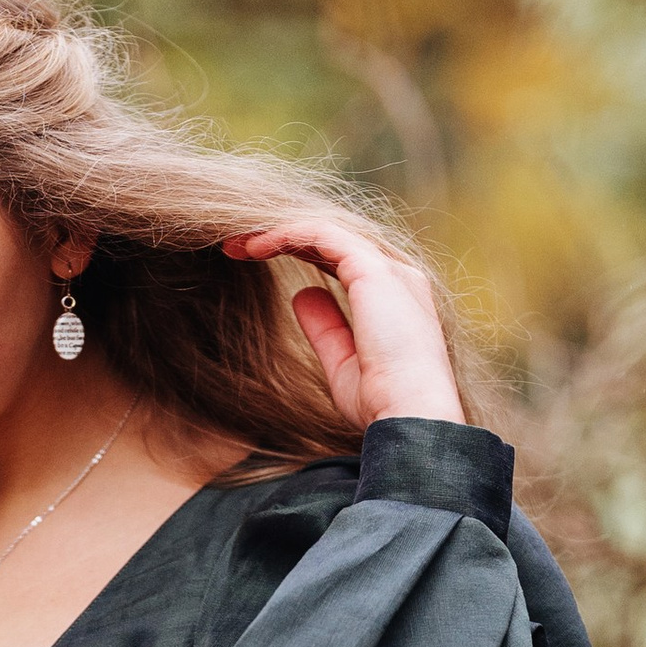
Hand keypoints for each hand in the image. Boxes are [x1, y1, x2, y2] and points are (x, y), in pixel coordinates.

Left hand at [220, 213, 463, 431]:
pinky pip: (322, 235)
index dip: (298, 253)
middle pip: (332, 239)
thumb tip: (303, 294)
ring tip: (237, 244)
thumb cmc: (381, 402)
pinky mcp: (372, 269)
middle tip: (235, 246)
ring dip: (278, 232)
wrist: (409, 415)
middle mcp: (396, 274)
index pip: (341, 258)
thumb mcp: (342, 362)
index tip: (253, 261)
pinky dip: (287, 235)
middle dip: (283, 237)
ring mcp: (387, 268)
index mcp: (395, 295)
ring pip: (325, 231)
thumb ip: (325, 327)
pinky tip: (256, 247)